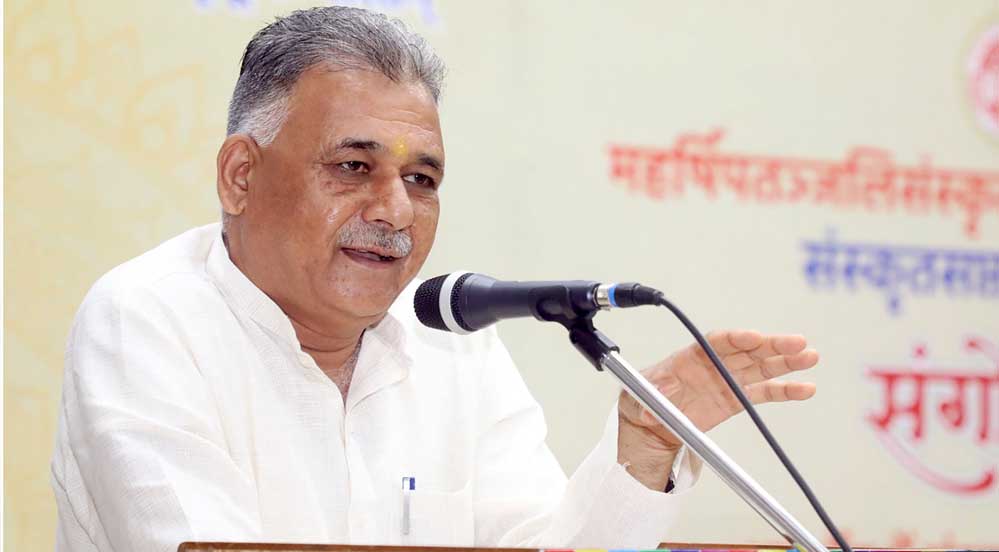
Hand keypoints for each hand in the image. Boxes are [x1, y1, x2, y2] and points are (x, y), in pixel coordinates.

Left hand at [616, 329, 818, 489]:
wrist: (652, 420)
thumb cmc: (644, 397)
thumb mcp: (640, 394)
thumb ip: (651, 395)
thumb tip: (652, 401)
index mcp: (691, 356)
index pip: (717, 342)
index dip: (736, 339)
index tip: (754, 337)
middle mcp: (715, 364)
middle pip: (748, 350)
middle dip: (773, 346)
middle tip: (798, 342)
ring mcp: (728, 380)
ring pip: (762, 366)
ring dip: (786, 362)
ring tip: (810, 357)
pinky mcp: (737, 399)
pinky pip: (764, 392)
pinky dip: (785, 390)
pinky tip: (806, 388)